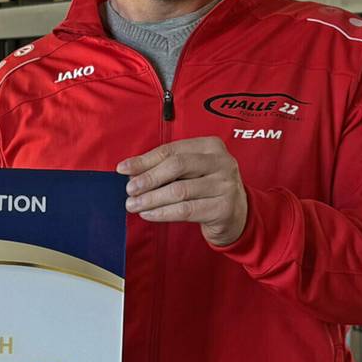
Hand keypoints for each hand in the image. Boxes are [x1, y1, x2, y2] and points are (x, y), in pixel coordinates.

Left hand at [119, 137, 247, 247]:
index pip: (172, 150)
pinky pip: (186, 210)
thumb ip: (165, 167)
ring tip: (134, 205)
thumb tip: (131, 171)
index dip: (145, 160)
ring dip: (151, 199)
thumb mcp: (191, 172)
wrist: (237, 215)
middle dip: (148, 178)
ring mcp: (225, 185)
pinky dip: (163, 212)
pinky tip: (149, 214)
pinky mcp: (224, 208)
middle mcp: (222, 162)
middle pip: (176, 166)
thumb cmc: (207, 189)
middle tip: (130, 190)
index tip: (123, 169)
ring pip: (179, 190)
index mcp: (210, 146)